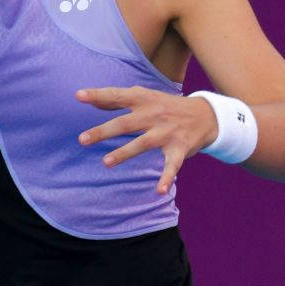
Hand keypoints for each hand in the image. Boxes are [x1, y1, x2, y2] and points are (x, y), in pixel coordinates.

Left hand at [76, 85, 217, 194]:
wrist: (206, 114)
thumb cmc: (166, 106)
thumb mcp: (145, 97)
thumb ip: (118, 99)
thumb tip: (90, 99)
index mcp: (143, 100)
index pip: (117, 96)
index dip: (98, 95)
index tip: (79, 96)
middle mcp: (154, 114)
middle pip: (125, 123)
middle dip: (103, 131)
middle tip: (82, 140)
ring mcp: (167, 132)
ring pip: (143, 143)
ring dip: (124, 153)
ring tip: (106, 162)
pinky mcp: (179, 148)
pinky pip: (171, 166)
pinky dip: (166, 178)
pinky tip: (158, 191)